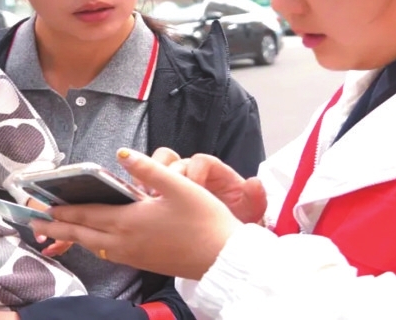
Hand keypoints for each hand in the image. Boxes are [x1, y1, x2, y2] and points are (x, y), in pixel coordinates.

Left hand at [31, 148, 241, 279]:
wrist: (222, 259)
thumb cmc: (204, 221)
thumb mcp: (179, 187)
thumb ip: (148, 169)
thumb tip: (122, 153)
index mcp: (128, 221)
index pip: (86, 215)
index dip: (62, 211)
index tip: (41, 206)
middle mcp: (124, 242)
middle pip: (82, 235)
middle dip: (57, 228)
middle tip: (36, 224)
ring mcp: (132, 255)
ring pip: (94, 246)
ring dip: (74, 238)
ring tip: (59, 232)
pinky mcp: (142, 262)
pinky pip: (107, 253)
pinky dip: (93, 245)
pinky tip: (95, 240)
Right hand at [147, 148, 266, 223]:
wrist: (227, 237)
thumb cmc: (238, 218)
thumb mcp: (249, 210)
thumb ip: (254, 196)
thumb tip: (254, 182)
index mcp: (214, 172)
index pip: (200, 161)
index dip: (196, 172)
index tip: (195, 188)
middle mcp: (192, 172)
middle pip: (172, 158)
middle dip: (165, 170)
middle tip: (162, 190)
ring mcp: (176, 182)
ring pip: (155, 169)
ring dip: (148, 178)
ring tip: (147, 197)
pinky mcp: (163, 195)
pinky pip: (147, 186)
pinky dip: (142, 192)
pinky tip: (140, 206)